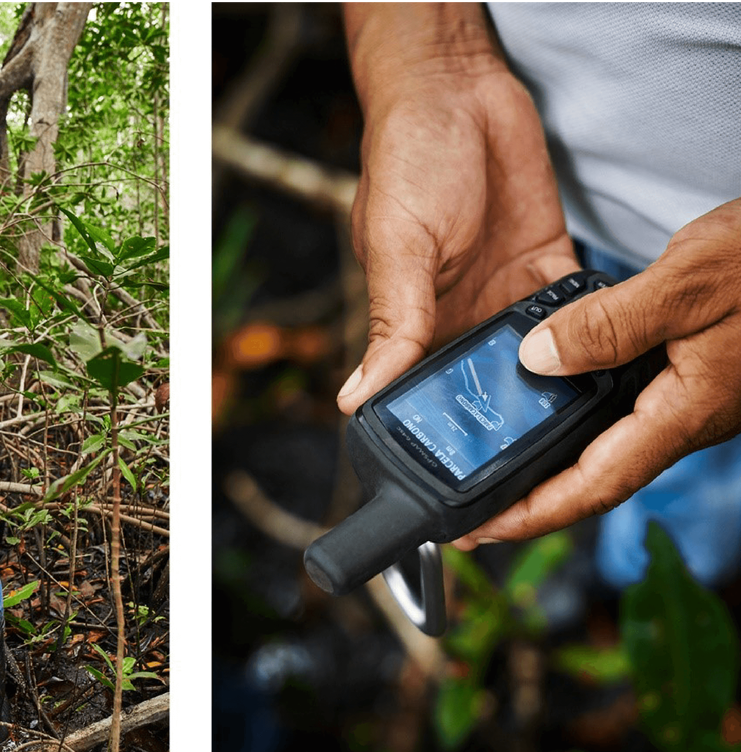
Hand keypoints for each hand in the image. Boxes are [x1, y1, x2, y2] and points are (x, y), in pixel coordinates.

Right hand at [338, 5, 578, 414]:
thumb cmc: (407, 161)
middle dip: (511, 405)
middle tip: (536, 436)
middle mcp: (459, 312)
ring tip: (574, 396)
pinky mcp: (545, 261)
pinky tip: (604, 342)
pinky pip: (572, 305)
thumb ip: (393, 321)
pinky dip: (590, 321)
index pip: (426, 387)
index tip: (473, 455)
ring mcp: (504, 289)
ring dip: (556, 370)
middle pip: (488, 378)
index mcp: (411, 318)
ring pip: (538, 351)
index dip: (448, 420)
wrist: (457, 89)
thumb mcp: (396, 247)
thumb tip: (353, 398)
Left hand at [454, 198, 740, 549]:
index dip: (535, 515)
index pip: (596, 485)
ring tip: (497, 460)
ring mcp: (689, 398)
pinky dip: (578, 414)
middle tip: (474, 504)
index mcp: (684, 410)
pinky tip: (548, 397)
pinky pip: (623, 407)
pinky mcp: (689, 373)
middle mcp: (684, 416)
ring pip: (608, 443)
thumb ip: (612, 323)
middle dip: (534, 498)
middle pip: (595, 475)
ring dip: (552, 458)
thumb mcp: (688, 282)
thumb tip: (536, 357)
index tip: (482, 532)